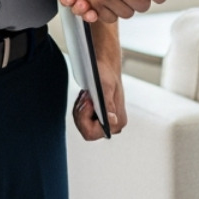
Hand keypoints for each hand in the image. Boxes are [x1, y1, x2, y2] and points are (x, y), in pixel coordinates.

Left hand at [71, 24, 125, 139]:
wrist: (106, 66)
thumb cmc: (106, 74)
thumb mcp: (105, 88)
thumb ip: (108, 106)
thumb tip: (112, 120)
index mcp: (117, 121)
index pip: (91, 133)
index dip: (84, 118)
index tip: (88, 101)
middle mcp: (113, 124)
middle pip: (86, 130)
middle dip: (81, 113)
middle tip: (86, 96)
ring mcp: (107, 121)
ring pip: (83, 124)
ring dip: (81, 108)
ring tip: (87, 94)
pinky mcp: (100, 115)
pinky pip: (83, 117)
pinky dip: (81, 106)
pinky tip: (87, 96)